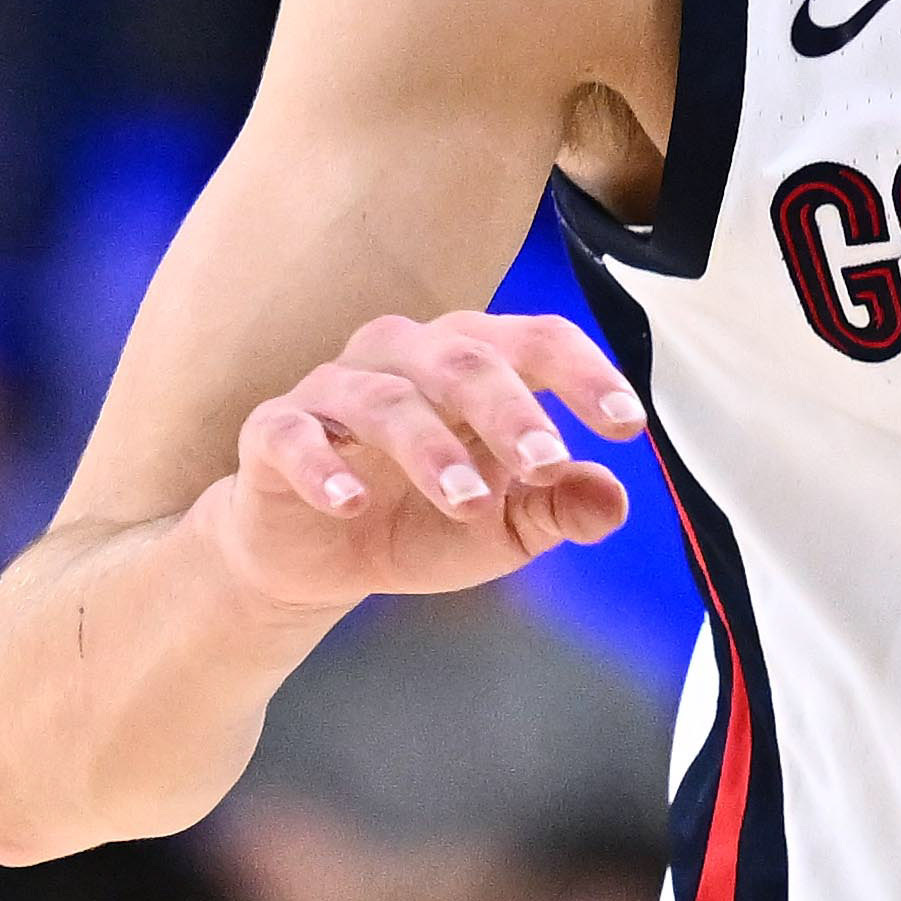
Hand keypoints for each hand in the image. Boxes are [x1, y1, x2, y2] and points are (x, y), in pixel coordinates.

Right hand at [206, 311, 650, 612]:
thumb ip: (558, 508)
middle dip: (511, 412)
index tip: (628, 425)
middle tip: (547, 464)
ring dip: (430, 449)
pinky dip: (322, 467)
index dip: (586, 374)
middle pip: (465, 359)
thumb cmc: (421, 519)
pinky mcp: (273, 431)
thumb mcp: (504, 526)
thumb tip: (615, 501)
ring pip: (387, 397)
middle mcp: (404, 356)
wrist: (317, 558)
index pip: (536, 342)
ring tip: (467, 502)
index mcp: (472, 361)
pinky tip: (351, 503)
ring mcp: (335, 389)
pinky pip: (293, 435)